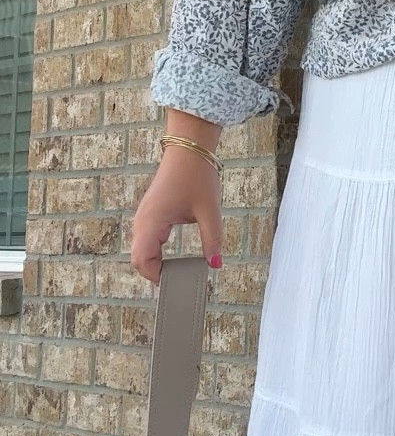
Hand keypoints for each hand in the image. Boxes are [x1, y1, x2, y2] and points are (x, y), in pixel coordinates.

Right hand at [130, 148, 223, 285]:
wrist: (188, 149)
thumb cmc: (196, 175)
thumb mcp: (209, 210)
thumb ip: (212, 239)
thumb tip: (215, 264)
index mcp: (151, 221)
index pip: (142, 260)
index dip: (155, 277)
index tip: (176, 286)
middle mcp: (142, 221)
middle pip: (139, 259)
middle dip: (155, 273)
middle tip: (178, 284)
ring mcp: (144, 217)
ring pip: (141, 250)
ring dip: (155, 263)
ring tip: (177, 273)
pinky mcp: (150, 213)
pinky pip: (146, 240)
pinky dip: (156, 253)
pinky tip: (171, 259)